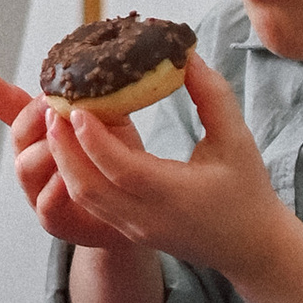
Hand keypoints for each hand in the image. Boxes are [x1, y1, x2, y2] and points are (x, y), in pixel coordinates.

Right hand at [0, 64, 125, 250]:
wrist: (134, 205)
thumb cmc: (118, 159)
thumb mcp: (108, 120)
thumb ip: (91, 103)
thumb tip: (86, 79)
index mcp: (41, 130)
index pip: (10, 106)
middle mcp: (32, 158)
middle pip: (18, 133)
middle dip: (37, 116)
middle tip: (61, 107)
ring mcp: (38, 190)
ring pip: (25, 166)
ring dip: (50, 150)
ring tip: (74, 142)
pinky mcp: (52, 219)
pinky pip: (45, 201)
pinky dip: (58, 187)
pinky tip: (72, 178)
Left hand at [39, 50, 286, 281]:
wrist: (250, 247)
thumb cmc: (247, 190)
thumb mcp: (236, 138)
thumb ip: (212, 95)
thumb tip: (186, 54)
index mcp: (175, 195)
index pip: (121, 168)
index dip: (93, 139)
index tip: (75, 107)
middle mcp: (148, 218)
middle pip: (89, 188)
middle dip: (63, 149)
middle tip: (52, 110)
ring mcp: (136, 229)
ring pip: (85, 199)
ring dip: (65, 162)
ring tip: (56, 125)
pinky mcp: (130, 232)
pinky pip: (93, 205)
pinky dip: (76, 176)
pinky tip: (74, 147)